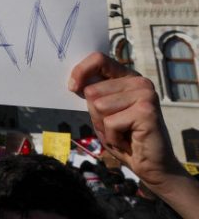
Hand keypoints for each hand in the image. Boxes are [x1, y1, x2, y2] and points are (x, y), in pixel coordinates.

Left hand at [70, 52, 198, 214]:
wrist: (151, 165)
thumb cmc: (123, 136)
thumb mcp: (102, 111)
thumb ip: (93, 94)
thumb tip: (74, 82)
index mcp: (127, 77)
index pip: (99, 59)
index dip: (81, 71)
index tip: (72, 87)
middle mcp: (139, 82)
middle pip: (92, 90)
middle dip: (96, 114)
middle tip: (115, 126)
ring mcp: (145, 94)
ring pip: (98, 106)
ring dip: (104, 126)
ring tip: (122, 132)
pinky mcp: (146, 111)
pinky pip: (110, 122)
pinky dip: (113, 136)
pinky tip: (128, 140)